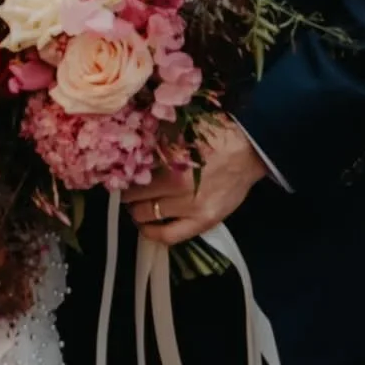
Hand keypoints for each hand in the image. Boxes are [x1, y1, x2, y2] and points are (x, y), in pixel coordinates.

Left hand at [124, 119, 267, 245]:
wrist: (247, 150)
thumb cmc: (213, 134)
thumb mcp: (179, 128)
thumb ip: (154, 138)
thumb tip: (128, 142)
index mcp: (170, 159)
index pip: (131, 173)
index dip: (121, 174)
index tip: (116, 173)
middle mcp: (178, 186)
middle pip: (136, 196)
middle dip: (127, 192)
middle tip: (125, 188)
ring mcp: (191, 207)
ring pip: (147, 216)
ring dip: (136, 210)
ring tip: (136, 204)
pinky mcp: (203, 222)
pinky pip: (170, 236)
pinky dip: (152, 233)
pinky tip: (146, 226)